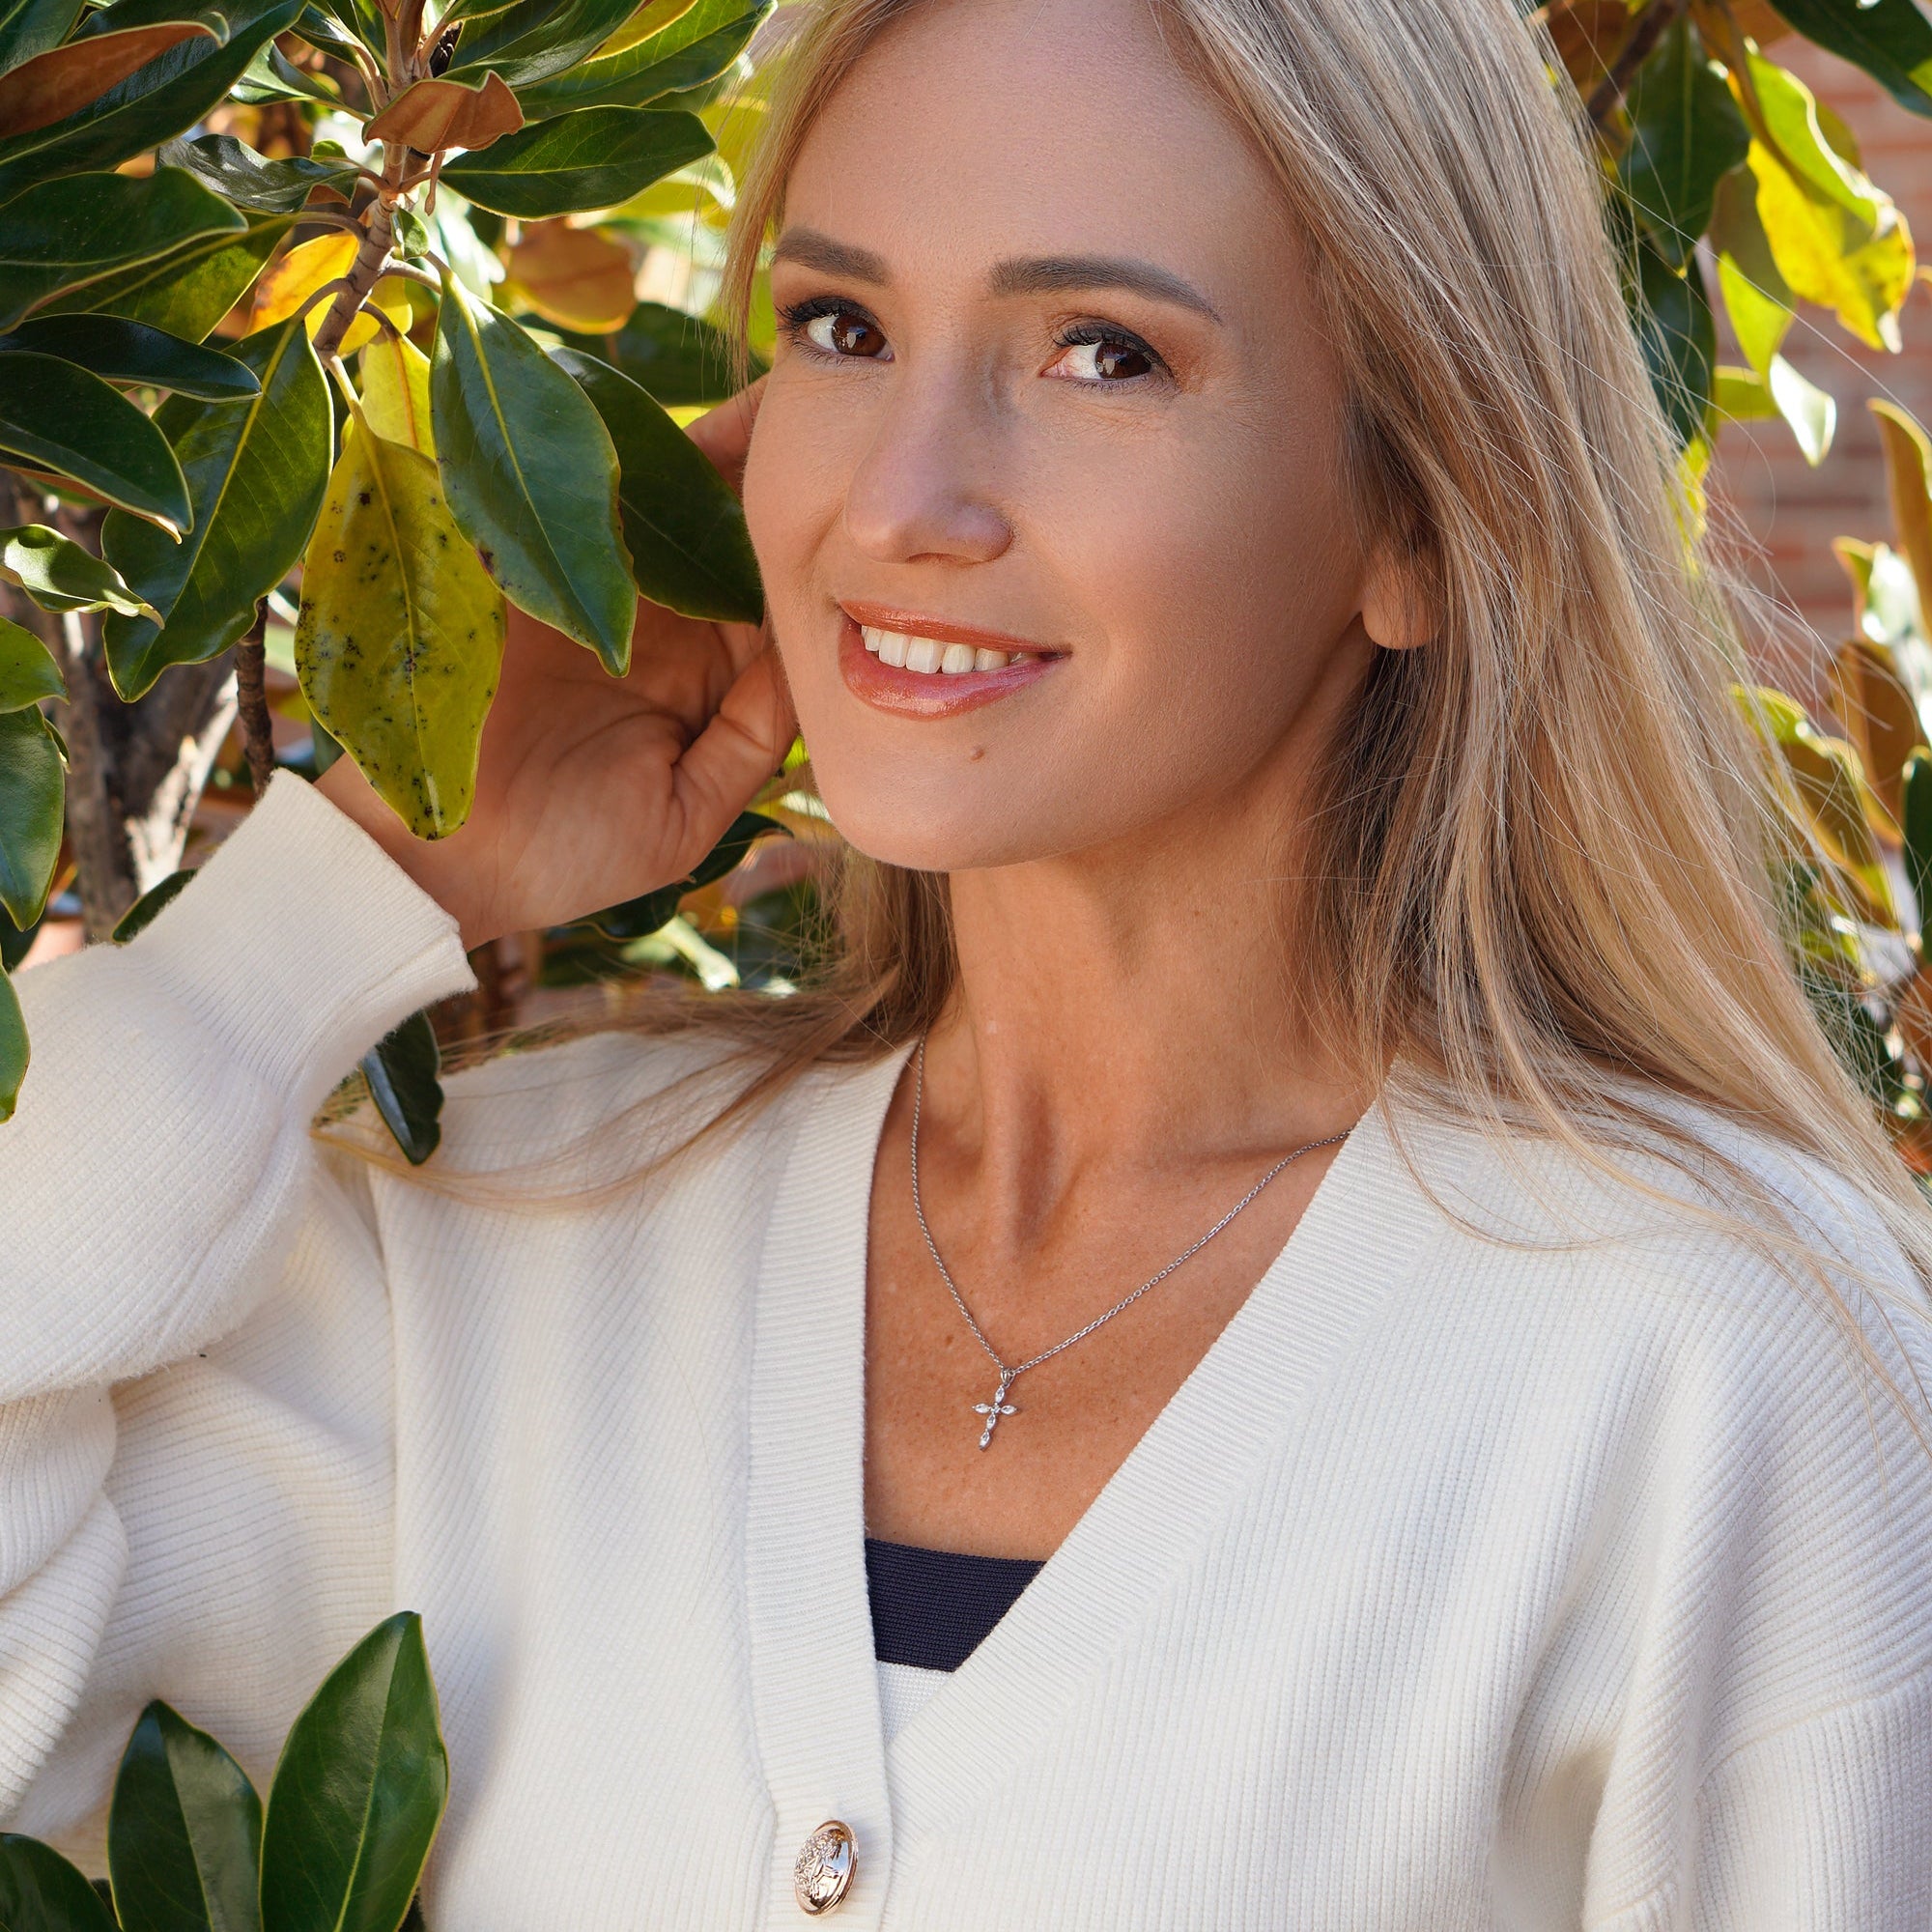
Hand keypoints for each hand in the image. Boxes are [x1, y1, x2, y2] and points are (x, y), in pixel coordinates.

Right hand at [317, 382, 795, 950]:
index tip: (850, 493)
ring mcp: (576, 588)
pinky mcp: (507, 573)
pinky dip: (596, 473)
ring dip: (688, 461)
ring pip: (646, 506)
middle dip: (756, 475)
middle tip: (805, 415)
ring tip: (745, 413)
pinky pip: (561, 509)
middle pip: (712, 530)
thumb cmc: (566, 859)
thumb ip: (749, 739)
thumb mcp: (683, 813)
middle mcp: (645, 617)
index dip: (806, 542)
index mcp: (694, 669)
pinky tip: (643, 437)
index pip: (763, 588)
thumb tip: (812, 656)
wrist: (438, 868)